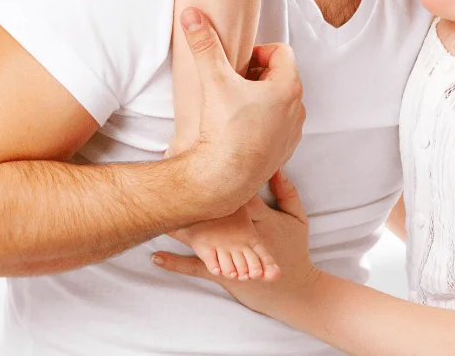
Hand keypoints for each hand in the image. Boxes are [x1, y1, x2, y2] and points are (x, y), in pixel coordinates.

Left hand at [155, 170, 317, 319]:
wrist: (293, 288)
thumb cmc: (296, 250)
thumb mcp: (298, 218)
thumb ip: (288, 192)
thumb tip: (276, 168)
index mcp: (261, 220)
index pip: (238, 196)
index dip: (222, 181)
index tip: (203, 165)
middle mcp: (242, 236)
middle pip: (215, 214)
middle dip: (194, 200)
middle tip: (172, 186)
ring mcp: (230, 255)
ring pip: (201, 239)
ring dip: (179, 229)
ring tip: (156, 217)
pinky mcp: (222, 273)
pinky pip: (195, 266)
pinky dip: (175, 263)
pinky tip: (157, 256)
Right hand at [178, 8, 305, 219]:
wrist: (222, 180)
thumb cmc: (223, 131)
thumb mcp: (213, 80)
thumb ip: (204, 45)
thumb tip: (192, 15)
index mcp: (288, 86)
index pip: (281, 52)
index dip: (258, 52)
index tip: (237, 64)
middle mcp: (297, 108)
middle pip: (281, 76)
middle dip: (257, 74)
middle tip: (232, 82)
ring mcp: (292, 132)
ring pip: (280, 101)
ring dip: (260, 98)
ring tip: (233, 105)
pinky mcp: (283, 151)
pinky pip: (277, 125)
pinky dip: (261, 121)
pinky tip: (238, 128)